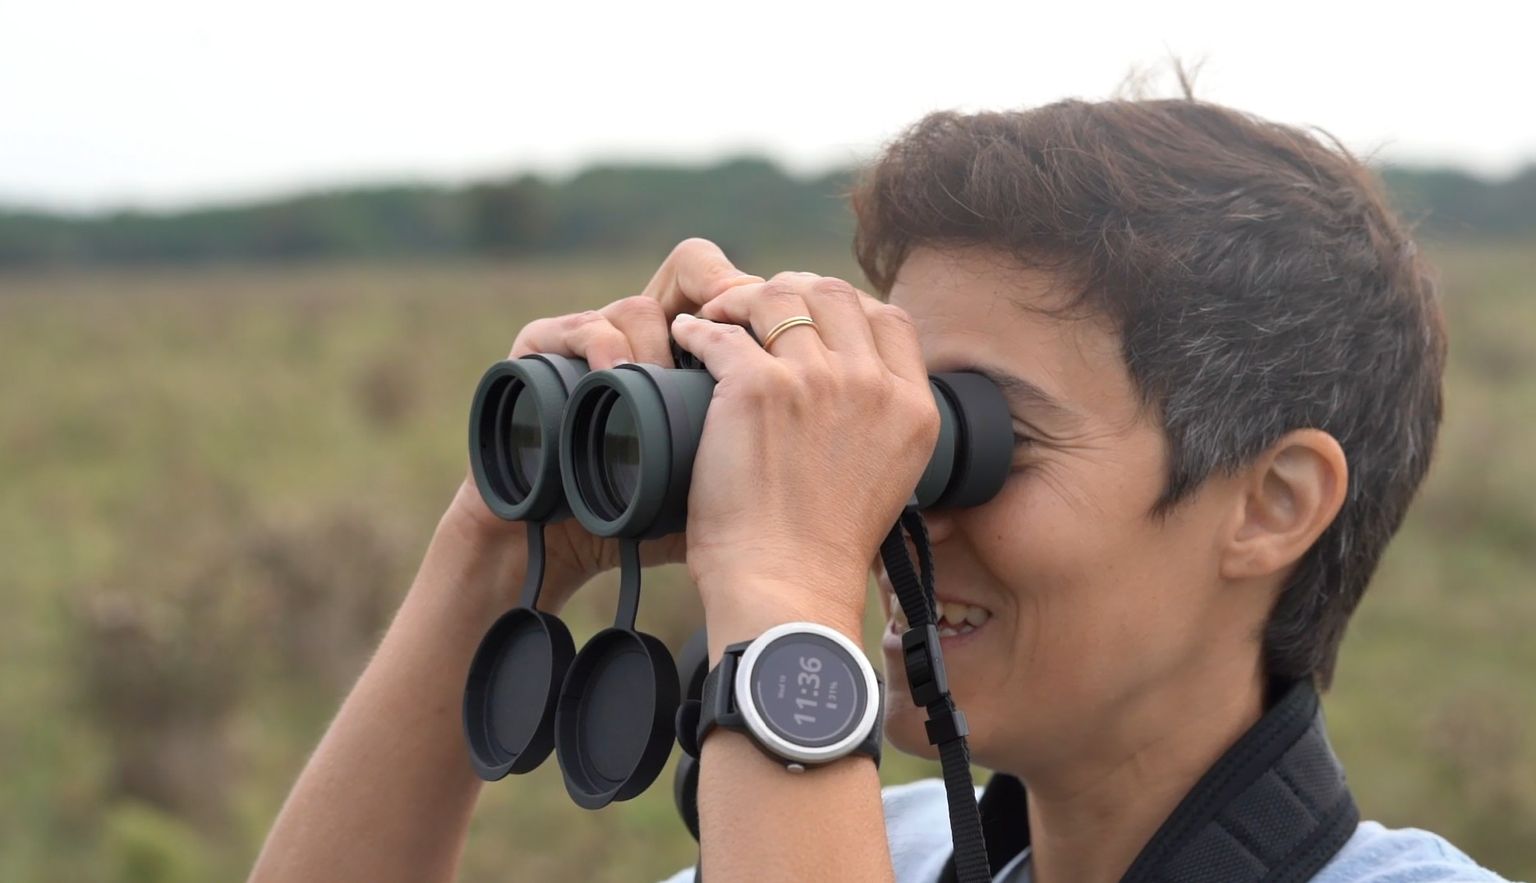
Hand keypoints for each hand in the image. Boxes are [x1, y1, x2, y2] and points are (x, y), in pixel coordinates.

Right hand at [446, 241, 763, 610]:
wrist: (556, 546)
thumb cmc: (642, 519)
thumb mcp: (722, 479)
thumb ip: (775, 446)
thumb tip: (848, 431)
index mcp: (692, 352)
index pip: (738, 290)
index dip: (772, 303)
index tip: (792, 341)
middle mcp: (644, 334)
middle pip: (693, 266)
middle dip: (721, 295)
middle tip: (742, 337)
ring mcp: (590, 339)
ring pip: (639, 305)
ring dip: (662, 344)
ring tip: (674, 388)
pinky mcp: (538, 356)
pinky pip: (578, 328)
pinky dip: (603, 348)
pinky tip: (623, 375)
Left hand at [667, 271, 938, 644]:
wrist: (789, 586)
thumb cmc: (826, 547)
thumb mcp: (889, 475)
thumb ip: (880, 419)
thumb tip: (851, 378)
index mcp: (910, 406)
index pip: (888, 317)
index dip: (846, 307)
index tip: (812, 318)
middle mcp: (870, 385)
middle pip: (833, 292)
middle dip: (791, 289)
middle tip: (756, 308)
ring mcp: (815, 381)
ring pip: (775, 297)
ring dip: (739, 300)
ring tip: (717, 316)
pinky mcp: (757, 389)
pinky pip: (720, 332)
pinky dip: (698, 329)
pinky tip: (687, 336)